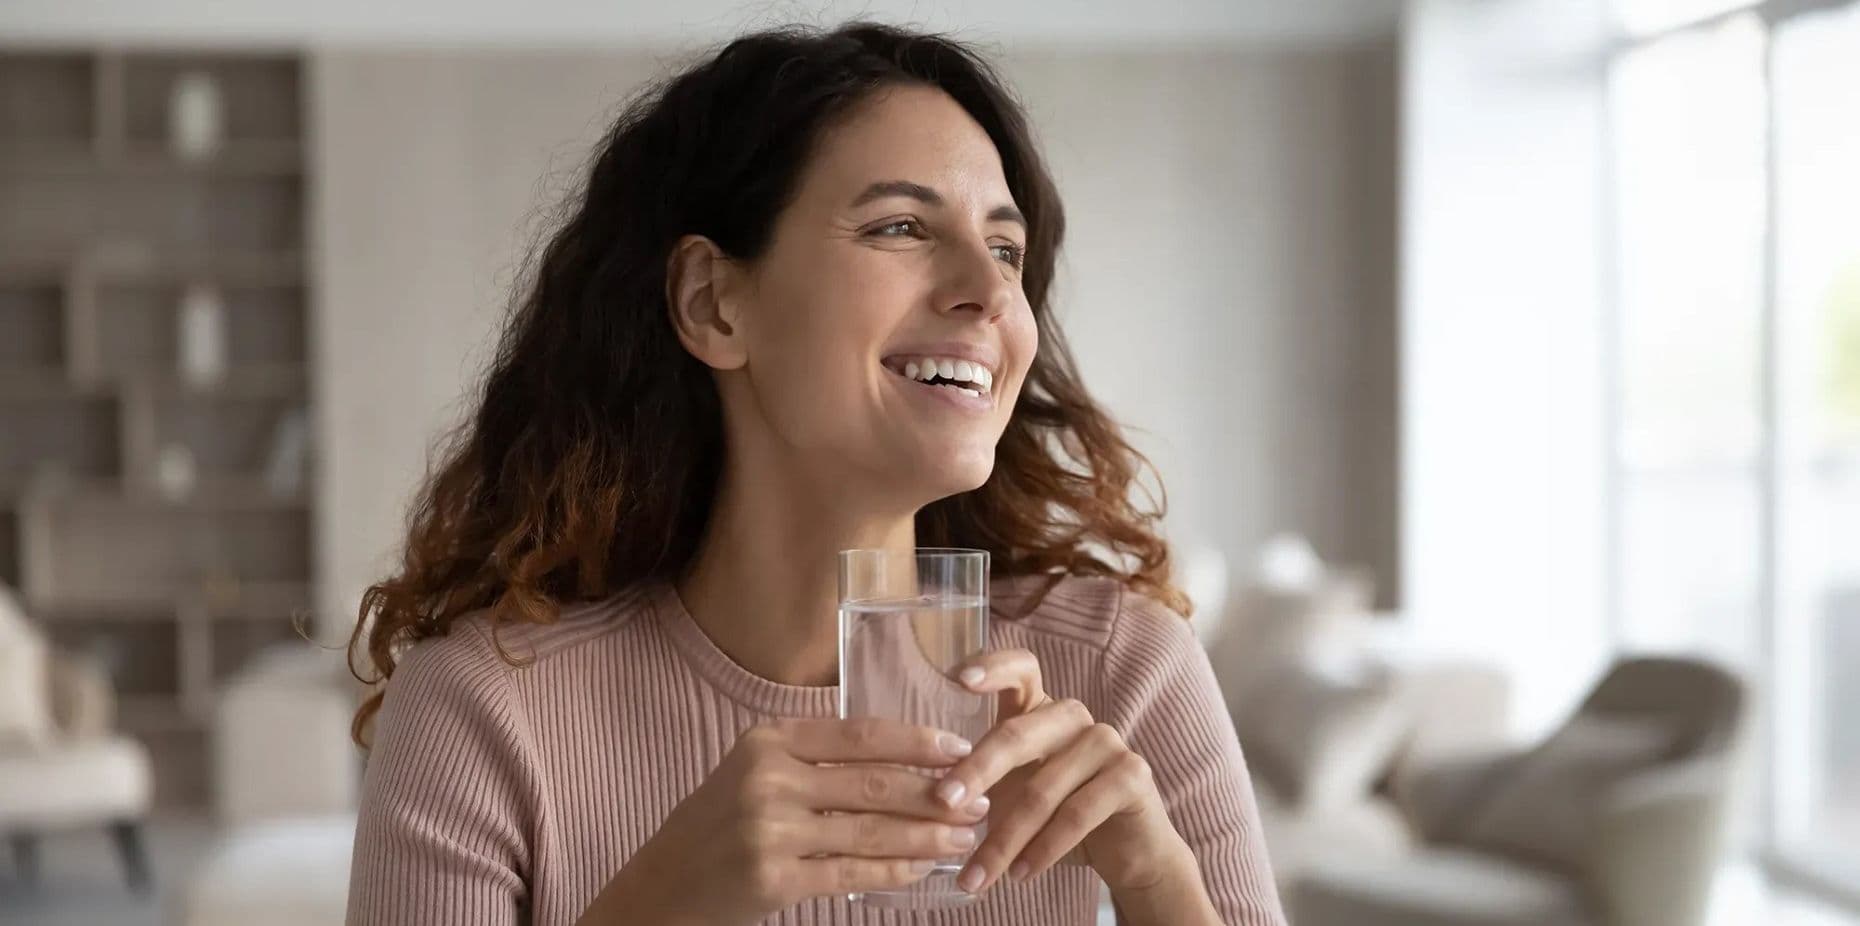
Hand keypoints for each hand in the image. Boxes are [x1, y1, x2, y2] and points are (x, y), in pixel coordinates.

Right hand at [591, 717, 990, 923]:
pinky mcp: (773, 878)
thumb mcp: (753, 772)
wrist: (663, 888)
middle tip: (980, 798)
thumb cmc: (718, 827)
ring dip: (927, 834)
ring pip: (870, 829)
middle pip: (873, 782)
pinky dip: (895, 870)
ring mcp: (769, 830)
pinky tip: (924, 868)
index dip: (916, 741)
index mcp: (768, 741)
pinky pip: (852, 872)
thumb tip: (903, 756)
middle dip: (935, 792)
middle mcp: (767, 778)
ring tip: (966, 835)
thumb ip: (813, 758)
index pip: (859, 734)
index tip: (959, 749)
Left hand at [934, 649, 1197, 897]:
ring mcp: (1106, 741)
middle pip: (1016, 735)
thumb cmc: (1056, 818)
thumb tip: (922, 797)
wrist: (1125, 853)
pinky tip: (1020, 874)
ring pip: (1042, 789)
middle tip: (942, 802)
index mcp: (1039, 710)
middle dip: (975, 772)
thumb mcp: (1012, 794)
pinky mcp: (1132, 775)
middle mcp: (1072, 716)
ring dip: (1004, 840)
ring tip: (976, 876)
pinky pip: (1078, 813)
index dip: (991, 667)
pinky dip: (1044, 849)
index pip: (1020, 669)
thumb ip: (979, 783)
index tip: (957, 679)